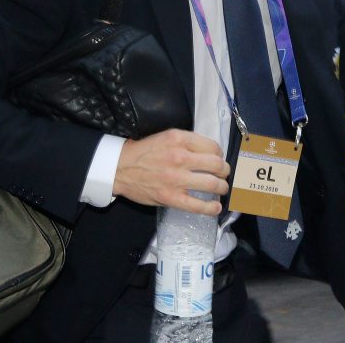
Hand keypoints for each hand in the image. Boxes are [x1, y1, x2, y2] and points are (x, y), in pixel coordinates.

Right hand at [113, 129, 229, 215]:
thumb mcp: (166, 137)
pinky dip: (211, 208)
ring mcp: (177, 179)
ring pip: (213, 184)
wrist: (120, 168)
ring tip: (221, 188)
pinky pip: (198, 205)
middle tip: (223, 174)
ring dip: (222, 187)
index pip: (213, 147)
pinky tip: (215, 207)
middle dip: (224, 171)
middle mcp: (180, 157)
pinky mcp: (172, 198)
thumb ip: (187, 143)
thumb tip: (209, 153)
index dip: (219, 154)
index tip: (217, 159)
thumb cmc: (144, 152)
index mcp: (179, 139)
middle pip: (217, 165)